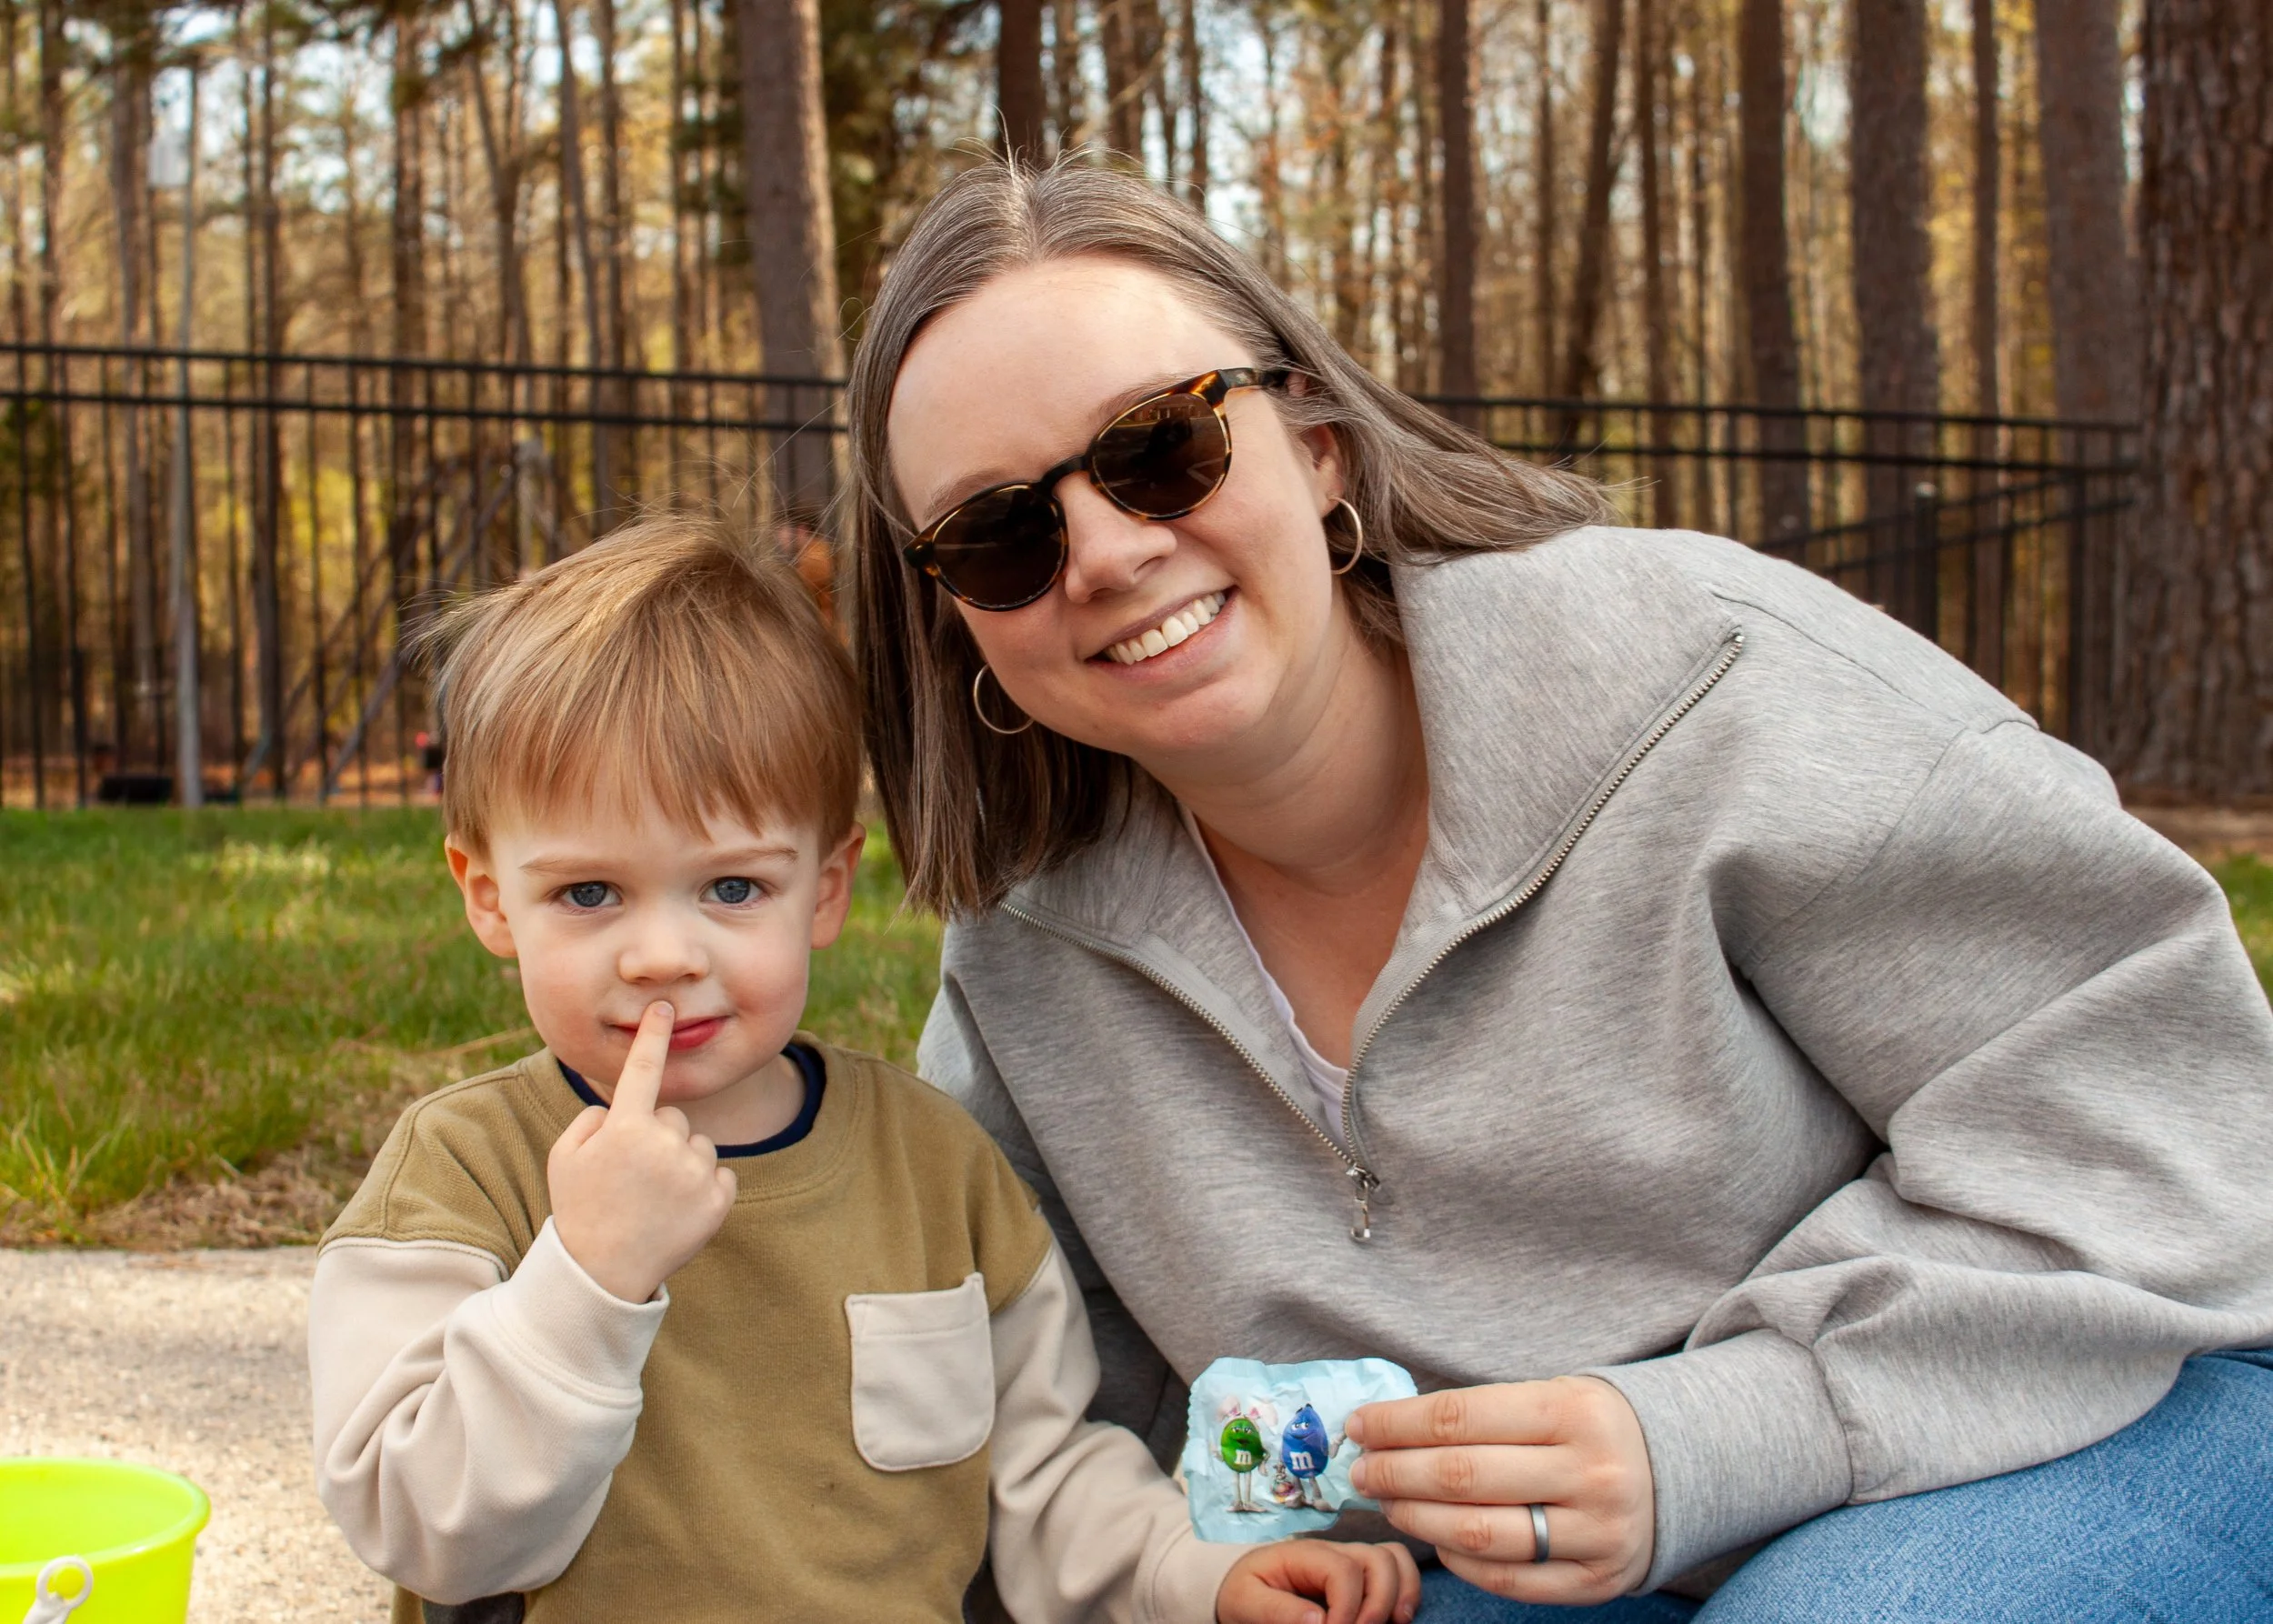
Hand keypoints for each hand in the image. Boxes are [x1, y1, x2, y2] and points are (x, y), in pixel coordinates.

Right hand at [548, 1000, 737, 1302]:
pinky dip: (705, 1189)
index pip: (642, 1068)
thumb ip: (592, 1119)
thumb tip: (620, 1106)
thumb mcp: (565, 1158)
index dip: (653, 1034)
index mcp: (624, 1128)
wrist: (603, 1274)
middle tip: (633, 1178)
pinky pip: (721, 1174)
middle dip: (657, 1138)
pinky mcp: (719, 1200)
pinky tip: (678, 1212)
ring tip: (654, 1198)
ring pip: (699, 1145)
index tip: (664, 1006)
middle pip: (673, 1117)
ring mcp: (694, 1173)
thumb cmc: (580, 1208)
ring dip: (682, 1163)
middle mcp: (664, 1144)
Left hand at [1215, 1540, 1419, 1623]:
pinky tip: (1398, 1617)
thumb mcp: (1245, 1601)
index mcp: (1305, 1554)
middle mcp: (1334, 1552)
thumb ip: (1276, 1610)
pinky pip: (1396, 1568)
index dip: (1347, 1607)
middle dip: (1380, 1601)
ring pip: (1394, 1559)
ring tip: (1394, 1623)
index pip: (1343, 1571)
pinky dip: (1406, 1589)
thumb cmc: (1245, 1591)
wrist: (1244, 1585)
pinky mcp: (1360, 1576)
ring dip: (1401, 1592)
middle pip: (1378, 1559)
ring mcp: (1351, 1561)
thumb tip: (1318, 1621)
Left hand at [1344, 1377, 1653, 1605]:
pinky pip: (1508, 1579)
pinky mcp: (1596, 1580)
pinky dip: (1459, 1561)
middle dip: (1395, 1472)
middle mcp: (1590, 1473)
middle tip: (1361, 1469)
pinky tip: (1435, 1537)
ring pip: (1479, 1533)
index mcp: (1574, 1411)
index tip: (1361, 1425)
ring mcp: (1597, 1532)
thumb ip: (1482, 1414)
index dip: (1398, 1424)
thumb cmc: (1588, 1428)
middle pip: (1462, 1476)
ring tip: (1388, 1502)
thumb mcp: (1553, 1395)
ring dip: (1416, 1517)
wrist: (1676, 1473)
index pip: (1460, 1417)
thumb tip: (1388, 1429)